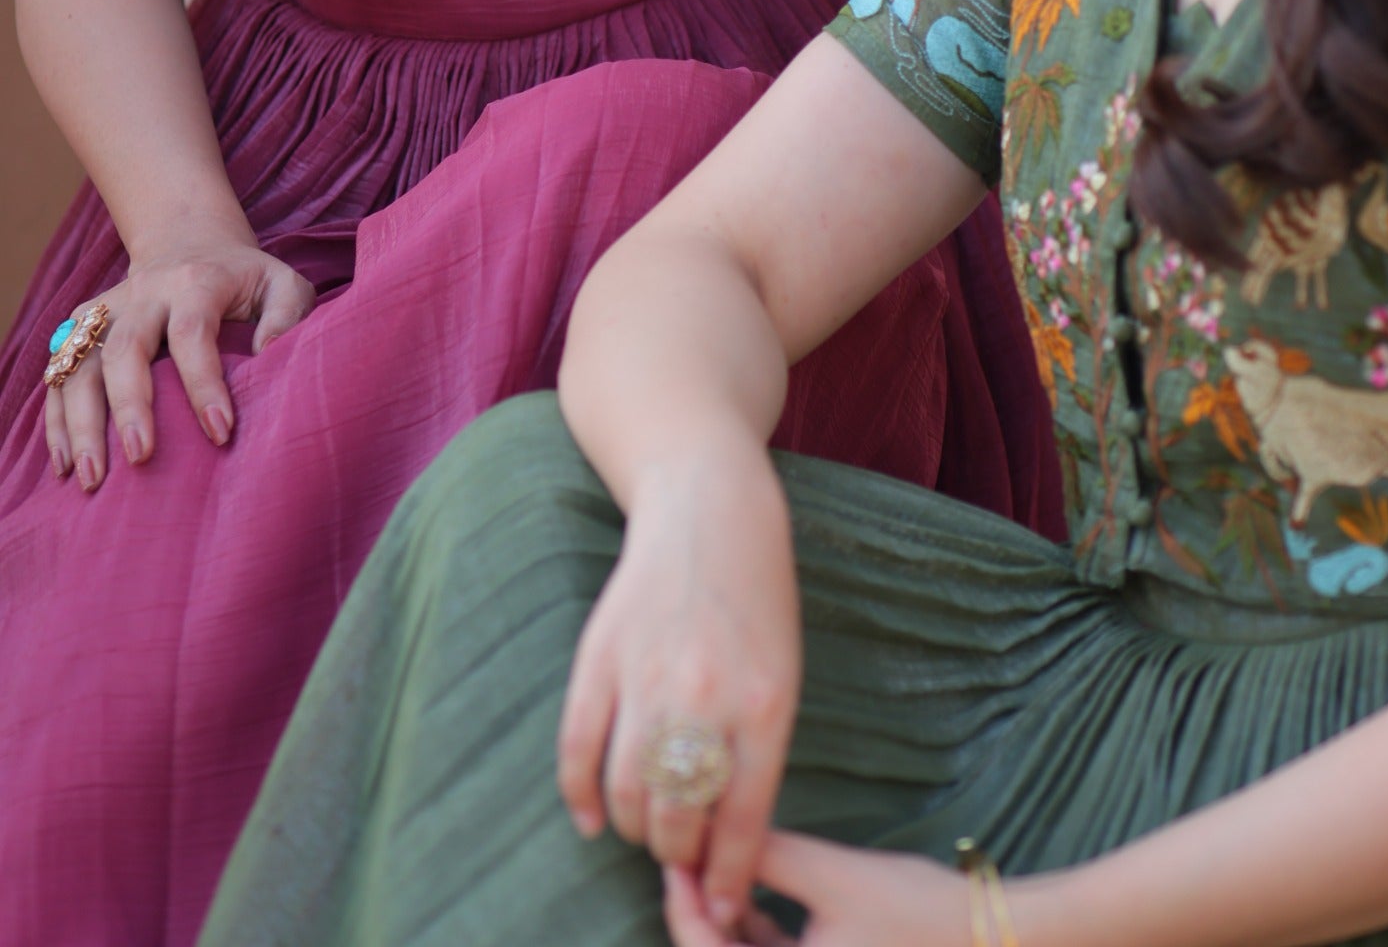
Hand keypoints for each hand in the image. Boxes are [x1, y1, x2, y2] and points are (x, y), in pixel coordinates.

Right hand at [44, 234, 314, 490]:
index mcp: (196, 282)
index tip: (220, 431)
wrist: (188, 242)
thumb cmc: (244, 278)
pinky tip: (64, 463)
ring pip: (80, 362)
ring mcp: (106, 309)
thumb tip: (269, 353)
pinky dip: (57, 420)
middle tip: (141, 457)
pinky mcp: (80, 327)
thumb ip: (287, 313)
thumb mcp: (281, 283)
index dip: (203, 383)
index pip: (192, 332)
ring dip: (81, 421)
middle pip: (125, 347)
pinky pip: (59, 373)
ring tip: (92, 477)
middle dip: (130, 405)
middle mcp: (144, 293)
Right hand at [558, 444, 801, 929]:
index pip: (741, 824)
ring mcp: (646, 676)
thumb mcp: (781, 676)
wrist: (711, 509)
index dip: (726, 878)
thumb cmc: (757, 600)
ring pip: (626, 795)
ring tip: (646, 830)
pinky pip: (577, 750)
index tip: (720, 905)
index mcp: (764, 706)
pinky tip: (592, 817)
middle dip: (679, 855)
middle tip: (680, 858)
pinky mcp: (599, 657)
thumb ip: (757, 753)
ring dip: (634, 828)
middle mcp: (704, 697)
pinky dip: (580, 796)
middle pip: (677, 819)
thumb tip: (727, 843)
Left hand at [663, 833, 972, 946]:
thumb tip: (711, 828)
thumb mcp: (831, 873)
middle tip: (690, 855)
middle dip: (702, 911)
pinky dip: (756, 934)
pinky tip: (752, 891)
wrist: (992, 937)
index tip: (674, 856)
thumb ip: (767, 854)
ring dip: (727, 923)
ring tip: (718, 863)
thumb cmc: (915, 911)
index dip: (683, 906)